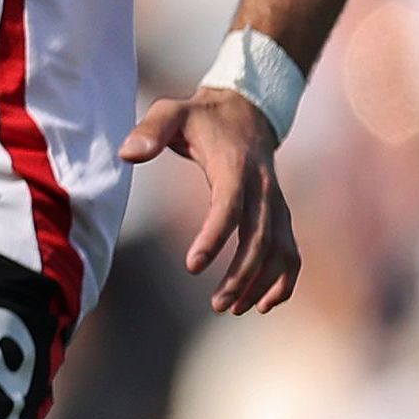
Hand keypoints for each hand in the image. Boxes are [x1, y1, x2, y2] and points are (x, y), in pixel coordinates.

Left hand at [118, 86, 298, 313]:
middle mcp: (263, 188)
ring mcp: (276, 202)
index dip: (213, 237)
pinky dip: (285, 279)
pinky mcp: (280, 213)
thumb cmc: (201, 117)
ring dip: (261, 283)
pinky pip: (291, 251)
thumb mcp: (171, 112)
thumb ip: (150, 132)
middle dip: (241, 274)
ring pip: (279, 250)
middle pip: (259, 238)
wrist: (246, 110)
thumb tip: (127, 153)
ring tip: (232, 308)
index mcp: (235, 167)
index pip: (229, 207)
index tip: (193, 266)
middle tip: (216, 303)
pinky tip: (264, 304)